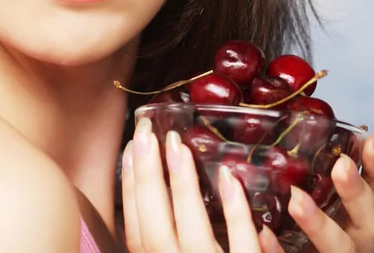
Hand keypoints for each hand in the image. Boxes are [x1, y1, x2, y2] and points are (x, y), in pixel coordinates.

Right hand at [121, 118, 281, 252]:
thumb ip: (173, 243)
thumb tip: (162, 200)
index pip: (137, 232)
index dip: (131, 190)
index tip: (132, 150)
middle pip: (153, 228)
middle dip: (146, 176)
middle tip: (146, 133)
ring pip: (191, 232)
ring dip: (182, 184)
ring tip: (178, 145)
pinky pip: (242, 246)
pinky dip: (235, 211)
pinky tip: (229, 178)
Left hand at [288, 134, 373, 252]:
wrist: (286, 249)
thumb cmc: (295, 221)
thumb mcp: (312, 193)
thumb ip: (309, 170)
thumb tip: (286, 123)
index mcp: (357, 216)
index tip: (370, 140)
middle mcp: (353, 238)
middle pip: (367, 219)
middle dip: (356, 191)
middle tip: (341, 165)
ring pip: (337, 247)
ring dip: (319, 223)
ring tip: (296, 200)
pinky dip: (278, 250)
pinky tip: (264, 233)